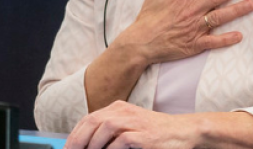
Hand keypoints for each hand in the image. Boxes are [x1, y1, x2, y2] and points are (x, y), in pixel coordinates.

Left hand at [65, 101, 200, 148]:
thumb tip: (89, 145)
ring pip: (104, 128)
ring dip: (92, 145)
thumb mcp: (131, 126)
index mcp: (118, 108)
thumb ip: (111, 133)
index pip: (88, 119)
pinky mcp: (144, 135)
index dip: (75, 134)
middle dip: (78, 140)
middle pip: (92, 121)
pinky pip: (121, 141)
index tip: (68, 148)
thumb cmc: (156, 133)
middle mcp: (124, 111)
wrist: (184, 132)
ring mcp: (134, 122)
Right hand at [115, 0, 252, 65]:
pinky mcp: (194, 44)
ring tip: (252, 4)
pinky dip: (226, 39)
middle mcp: (192, 10)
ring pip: (219, 17)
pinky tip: (240, 35)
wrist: (141, 41)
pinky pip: (213, 42)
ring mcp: (194, 28)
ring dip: (237, 11)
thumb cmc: (149, 15)